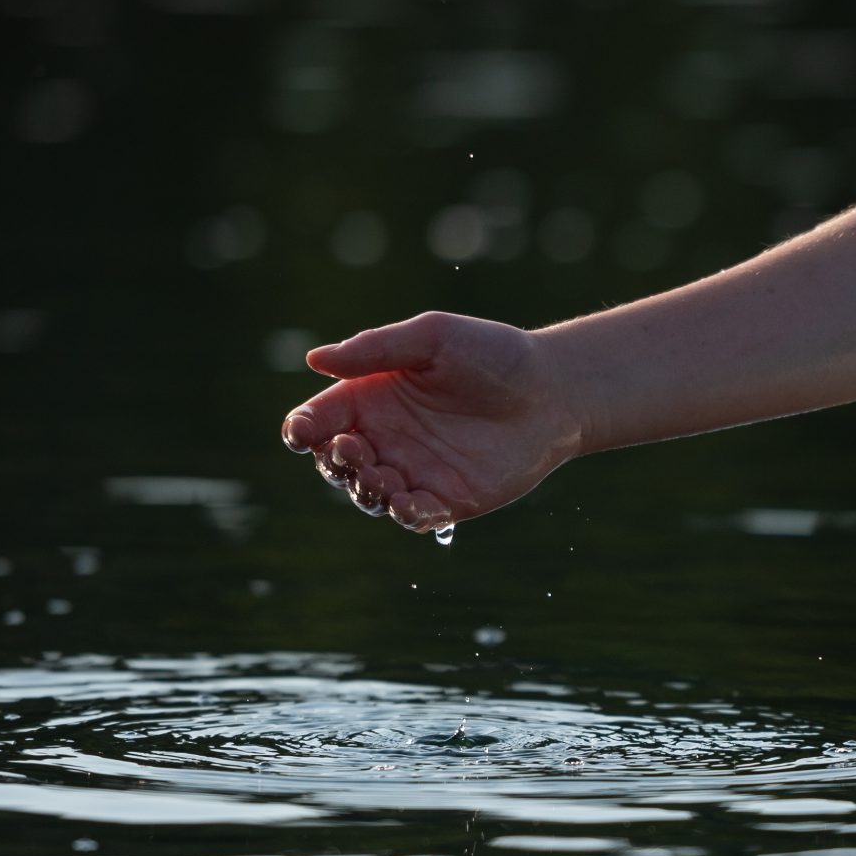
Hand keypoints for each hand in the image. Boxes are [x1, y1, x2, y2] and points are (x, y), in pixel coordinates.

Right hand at [279, 312, 584, 530]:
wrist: (554, 389)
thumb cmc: (493, 354)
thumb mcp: (433, 338)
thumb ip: (375, 349)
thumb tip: (314, 359)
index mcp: (370, 397)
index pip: (320, 420)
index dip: (302, 429)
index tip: (302, 432)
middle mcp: (385, 438)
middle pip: (336, 462)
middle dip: (334, 461)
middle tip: (352, 449)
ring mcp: (414, 472)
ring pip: (368, 494)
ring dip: (365, 490)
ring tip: (380, 476)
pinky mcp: (447, 500)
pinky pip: (414, 517)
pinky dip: (405, 515)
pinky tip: (409, 505)